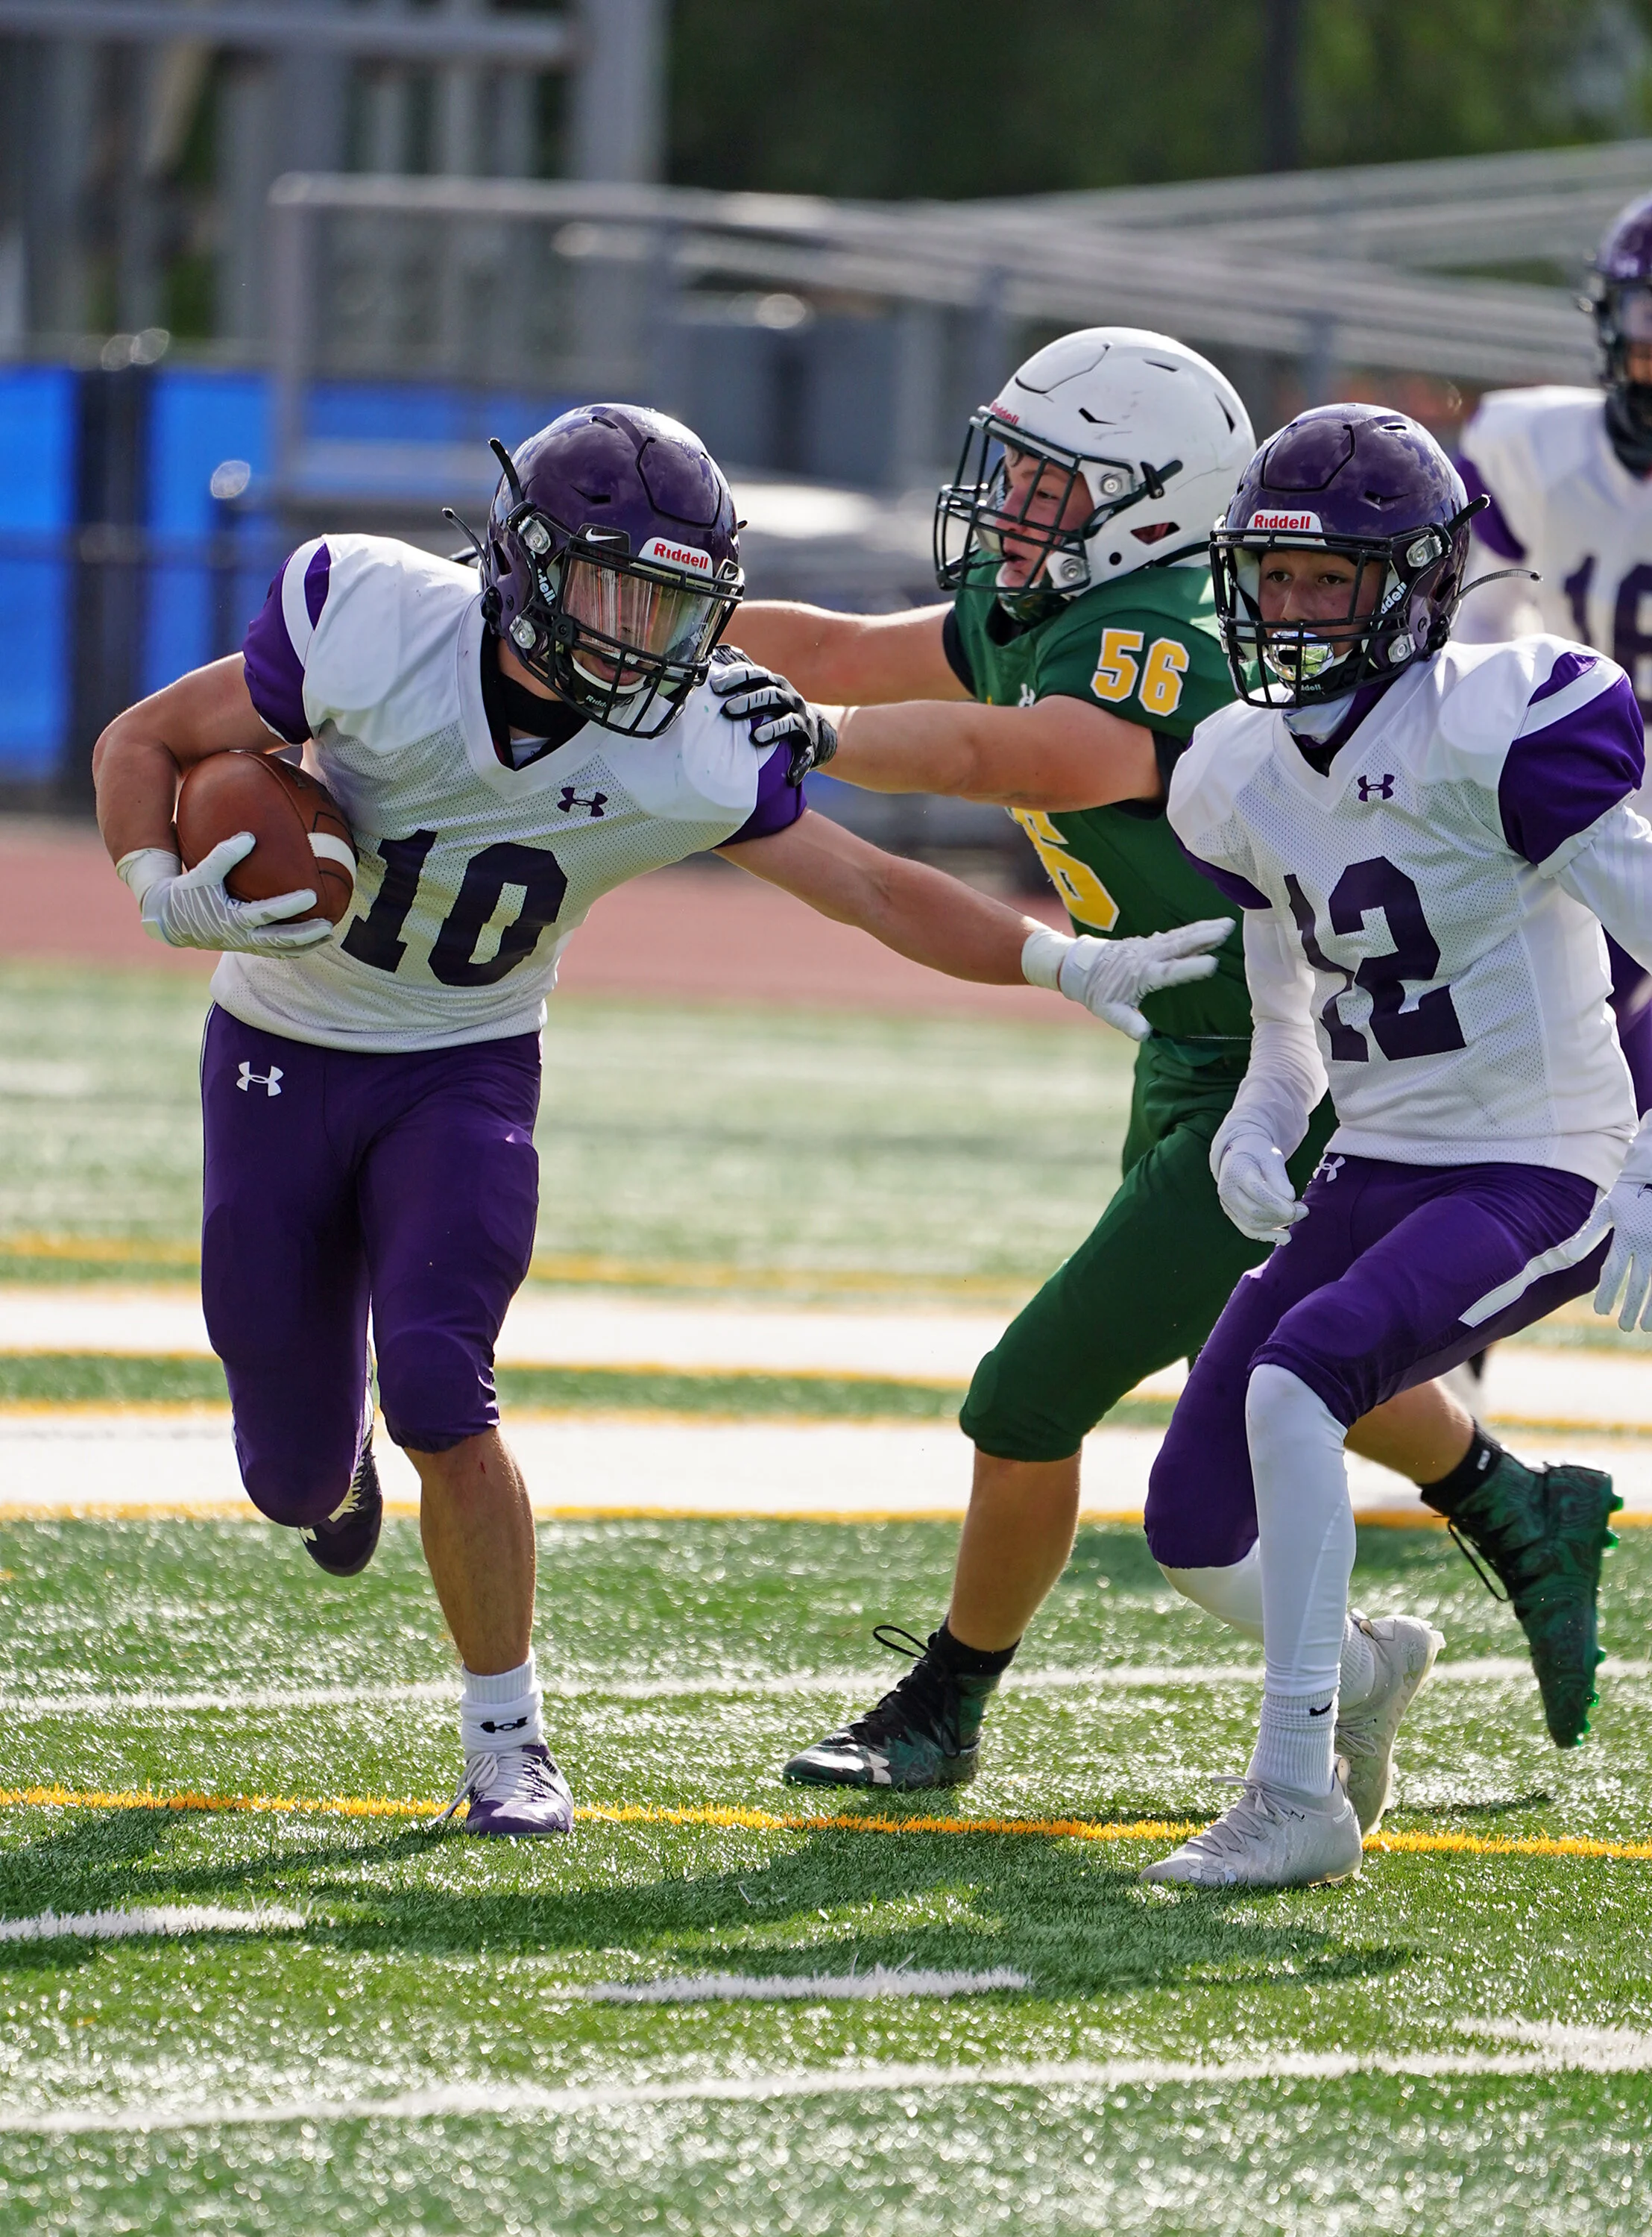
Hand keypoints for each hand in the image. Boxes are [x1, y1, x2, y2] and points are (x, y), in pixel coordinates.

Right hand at [137, 835, 333, 953]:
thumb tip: (251, 836)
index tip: (312, 895)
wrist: (169, 921)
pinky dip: (293, 947)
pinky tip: (311, 938)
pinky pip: (274, 951)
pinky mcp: (245, 947)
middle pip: (280, 940)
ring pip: (280, 951)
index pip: (267, 914)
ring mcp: (244, 945)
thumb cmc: (186, 893)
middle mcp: (241, 937)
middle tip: (329, 925)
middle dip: (307, 935)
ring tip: (329, 935)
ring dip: (305, 945)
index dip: (290, 906)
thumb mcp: (201, 873)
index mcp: (232, 919)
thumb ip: (224, 855)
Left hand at [710, 658, 838, 783]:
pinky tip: (791, 777)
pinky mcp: (809, 744)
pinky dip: (799, 765)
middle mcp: (790, 699)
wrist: (812, 728)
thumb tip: (710, 661)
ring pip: (789, 722)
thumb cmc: (775, 710)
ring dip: (774, 729)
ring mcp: (801, 722)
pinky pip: (806, 754)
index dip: (738, 678)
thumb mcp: (762, 691)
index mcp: (775, 685)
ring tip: (756, 738)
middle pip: (772, 696)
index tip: (716, 686)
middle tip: (728, 710)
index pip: (757, 675)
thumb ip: (741, 680)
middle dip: (750, 701)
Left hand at [1041, 916, 1231, 1040]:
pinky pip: (1175, 934)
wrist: (1082, 967)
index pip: (1170, 971)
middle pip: (1180, 945)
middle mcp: (1148, 956)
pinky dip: (1193, 929)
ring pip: (1180, 936)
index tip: (1212, 963)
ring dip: (1204, 929)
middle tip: (1227, 929)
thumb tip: (1146, 1034)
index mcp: (1141, 974)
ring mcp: (1149, 945)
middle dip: (1204, 937)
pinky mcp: (1150, 941)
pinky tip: (1209, 926)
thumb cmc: (1098, 992)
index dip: (1191, 968)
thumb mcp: (1110, 1011)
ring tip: (1227, 924)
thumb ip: (1128, 1022)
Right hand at [1214, 1122, 1307, 1242]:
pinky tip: (1286, 1237)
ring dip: (1278, 1224)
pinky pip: (1249, 1230)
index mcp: (1236, 1168)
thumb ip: (1278, 1176)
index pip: (1255, 1190)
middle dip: (1281, 1215)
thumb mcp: (1271, 1156)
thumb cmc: (1259, 1154)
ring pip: (1252, 1223)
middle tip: (1304, 1210)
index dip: (1275, 1203)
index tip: (1296, 1209)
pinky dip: (1268, 1236)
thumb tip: (1289, 1197)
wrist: (1240, 1155)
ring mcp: (1227, 1204)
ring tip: (1298, 1215)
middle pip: (1254, 1210)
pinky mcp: (1232, 1214)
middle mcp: (1226, 1188)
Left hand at [1591, 1177, 1651, 1329]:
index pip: (1613, 1272)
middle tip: (1623, 1327)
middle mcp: (1649, 1244)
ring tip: (1646, 1328)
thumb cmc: (1629, 1194)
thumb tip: (1567, 1257)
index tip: (1601, 1311)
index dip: (1607, 1294)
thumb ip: (1588, 1236)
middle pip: (1639, 1284)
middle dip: (1631, 1308)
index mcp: (1627, 1236)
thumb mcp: (1606, 1210)